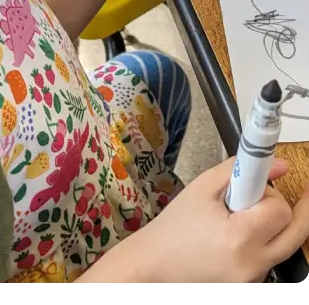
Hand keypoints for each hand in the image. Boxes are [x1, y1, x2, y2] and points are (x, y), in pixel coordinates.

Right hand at [85, 158, 308, 283]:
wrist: (155, 263)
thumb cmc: (174, 226)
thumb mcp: (201, 188)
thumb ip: (238, 170)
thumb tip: (277, 164)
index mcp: (240, 237)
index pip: (280, 209)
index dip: (268, 192)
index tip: (260, 182)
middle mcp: (254, 263)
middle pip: (296, 232)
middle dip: (285, 208)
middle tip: (273, 194)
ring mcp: (254, 279)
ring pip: (283, 245)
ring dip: (270, 227)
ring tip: (238, 218)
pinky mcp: (251, 285)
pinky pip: (269, 259)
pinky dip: (259, 243)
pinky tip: (233, 237)